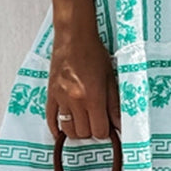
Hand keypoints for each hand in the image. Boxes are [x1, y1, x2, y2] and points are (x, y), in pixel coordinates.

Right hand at [46, 24, 121, 140]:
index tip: (108, 126)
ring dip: (77, 131)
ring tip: (84, 123)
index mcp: (93, 97)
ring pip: (67, 129)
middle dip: (92, 131)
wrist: (74, 38)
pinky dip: (56, 128)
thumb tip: (119, 125)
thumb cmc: (94, 53)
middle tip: (97, 121)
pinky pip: (50, 119)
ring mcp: (60, 99)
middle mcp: (75, 101)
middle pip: (83, 133)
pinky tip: (62, 132)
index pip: (99, 131)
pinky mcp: (51, 94)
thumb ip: (114, 104)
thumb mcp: (111, 78)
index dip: (106, 131)